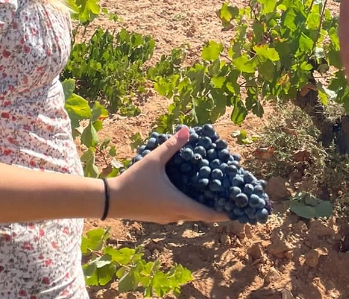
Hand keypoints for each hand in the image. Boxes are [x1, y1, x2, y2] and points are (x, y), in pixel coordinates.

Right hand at [109, 127, 228, 223]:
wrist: (111, 201)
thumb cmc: (134, 181)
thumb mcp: (154, 161)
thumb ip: (171, 146)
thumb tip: (187, 130)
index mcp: (180, 205)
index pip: (208, 214)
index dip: (224, 213)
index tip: (237, 210)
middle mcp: (176, 215)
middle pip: (201, 215)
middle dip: (215, 208)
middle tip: (226, 197)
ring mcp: (166, 218)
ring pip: (189, 214)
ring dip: (200, 206)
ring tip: (209, 192)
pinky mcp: (158, 217)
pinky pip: (179, 213)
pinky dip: (187, 205)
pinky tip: (186, 192)